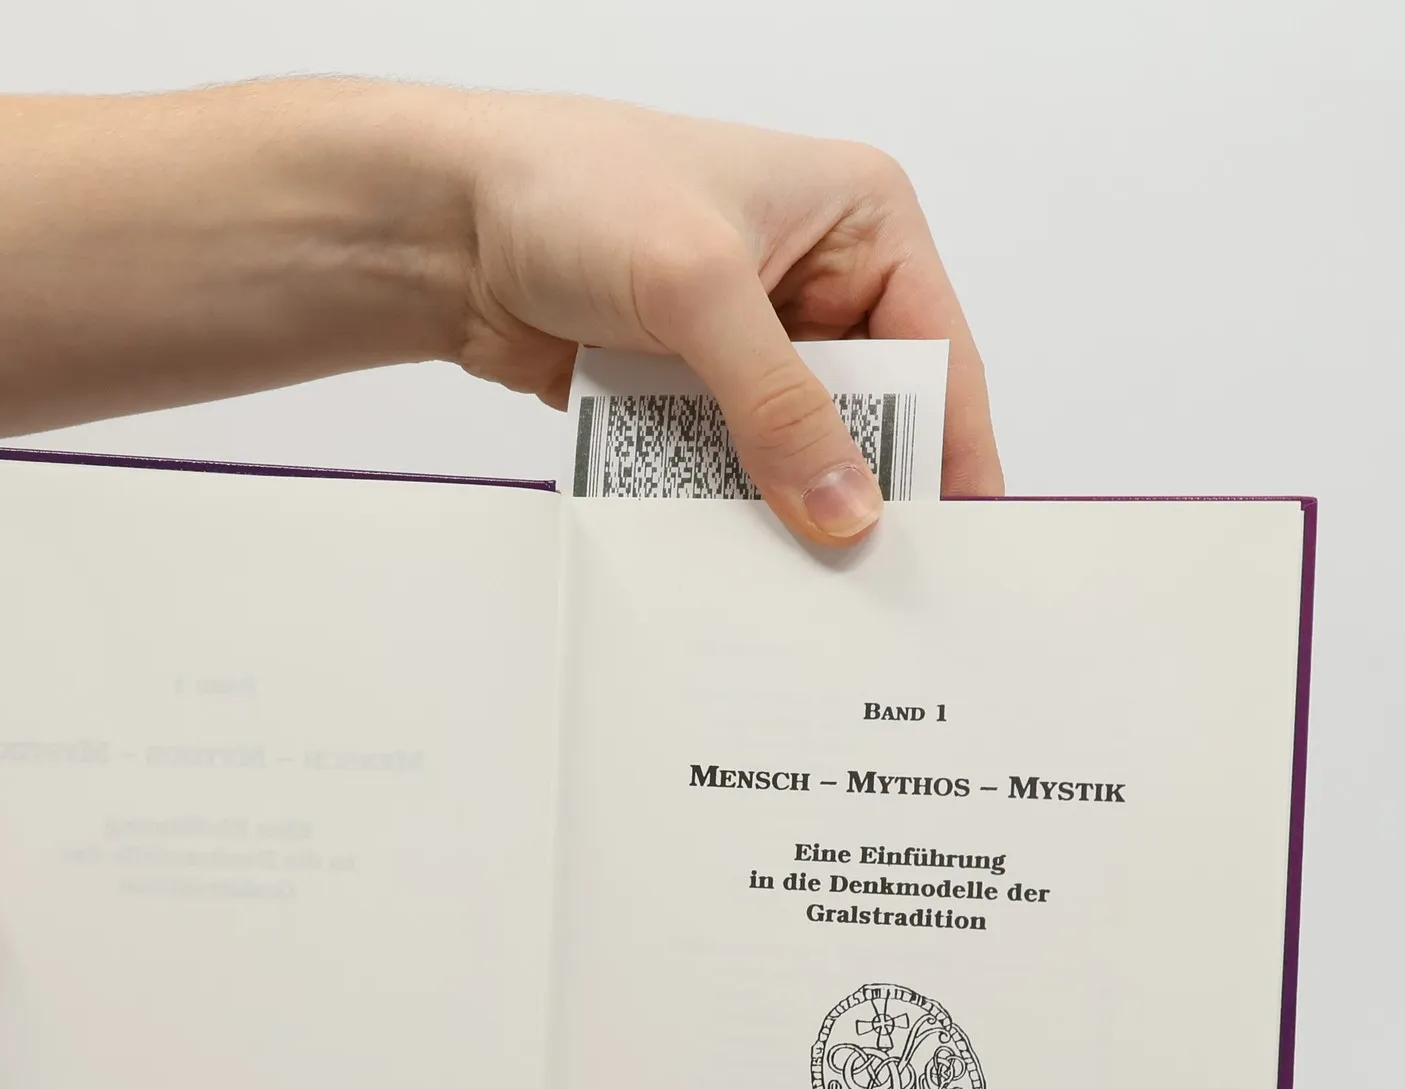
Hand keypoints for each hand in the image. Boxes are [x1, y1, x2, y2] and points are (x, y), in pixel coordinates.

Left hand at [453, 94, 1001, 542]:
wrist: (446, 228)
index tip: (957, 538)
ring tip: (801, 581)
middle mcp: (816, 280)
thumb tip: (845, 506)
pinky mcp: (691, 389)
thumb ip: (779, 403)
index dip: (951, 448)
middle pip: (875, 413)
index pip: (938, 350)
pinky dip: (726, 504)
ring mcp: (749, 342)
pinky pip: (732, 466)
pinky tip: (728, 551)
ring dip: (788, 505)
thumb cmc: (571, 191)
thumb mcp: (699, 288)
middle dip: (864, 487)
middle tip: (870, 577)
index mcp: (857, 220)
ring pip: (800, 451)